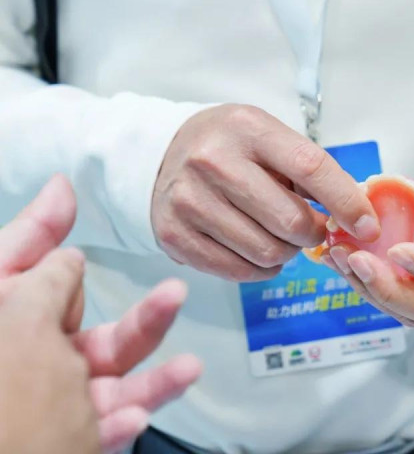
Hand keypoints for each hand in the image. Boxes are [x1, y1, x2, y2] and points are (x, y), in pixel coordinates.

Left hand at [0, 175, 202, 452]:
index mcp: (4, 319)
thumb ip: (47, 277)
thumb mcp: (20, 324)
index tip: (62, 192)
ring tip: (188, 368)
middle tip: (173, 296)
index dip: (40, 227)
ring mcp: (50, 404)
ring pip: (113, 379)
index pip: (17, 262)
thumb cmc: (2, 408)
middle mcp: (23, 357)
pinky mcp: (71, 440)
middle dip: (143, 315)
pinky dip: (125, 422)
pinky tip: (133, 418)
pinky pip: (105, 426)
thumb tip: (65, 236)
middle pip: (88, 327)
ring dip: (155, 373)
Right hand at [151, 104, 379, 281]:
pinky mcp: (174, 236)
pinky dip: (261, 268)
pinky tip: (256, 248)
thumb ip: (312, 171)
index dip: (346, 202)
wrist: (163, 155)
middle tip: (312, 229)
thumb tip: (360, 214)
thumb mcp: (270, 138)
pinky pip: (240, 272)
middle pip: (290, 222)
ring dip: (287, 253)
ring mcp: (189, 200)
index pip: (311, 168)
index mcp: (248, 128)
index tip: (367, 227)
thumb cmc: (232, 148)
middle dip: (314, 234)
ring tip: (278, 235)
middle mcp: (213, 161)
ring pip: (267, 252)